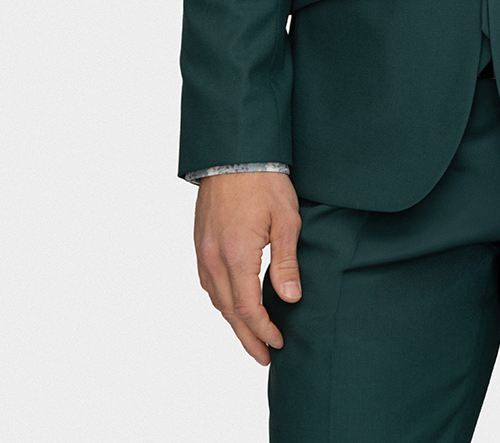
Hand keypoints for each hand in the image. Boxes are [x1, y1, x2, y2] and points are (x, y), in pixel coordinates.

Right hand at [193, 171, 301, 364]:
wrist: (234, 152)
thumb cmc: (264, 182)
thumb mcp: (286, 219)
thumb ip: (287, 261)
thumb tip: (290, 297)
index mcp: (236, 255)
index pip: (247, 308)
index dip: (263, 330)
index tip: (278, 343)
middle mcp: (213, 258)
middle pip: (228, 311)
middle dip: (247, 337)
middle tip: (264, 357)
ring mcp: (203, 251)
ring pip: (215, 299)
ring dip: (233, 321)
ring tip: (251, 336)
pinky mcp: (200, 243)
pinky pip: (208, 282)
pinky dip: (221, 300)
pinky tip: (233, 304)